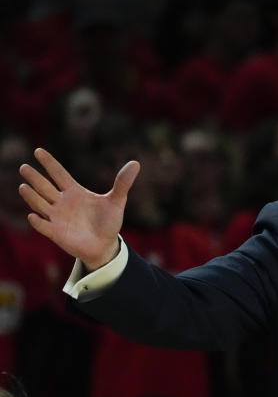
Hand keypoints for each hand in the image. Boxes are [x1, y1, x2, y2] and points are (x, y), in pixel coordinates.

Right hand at [18, 148, 139, 269]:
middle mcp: (62, 202)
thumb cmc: (109, 222)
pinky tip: (33, 215)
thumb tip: (136, 163)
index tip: (38, 151)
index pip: (59, 173)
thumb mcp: (117, 201)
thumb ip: (122, 183)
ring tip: (24, 186)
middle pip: (45, 186)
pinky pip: (44, 226)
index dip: (49, 163)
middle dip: (35, 177)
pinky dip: (38, 221)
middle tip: (24, 167)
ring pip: (40, 203)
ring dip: (32, 196)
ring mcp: (57, 217)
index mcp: (75, 192)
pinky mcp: (56, 233)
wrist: (105, 245)